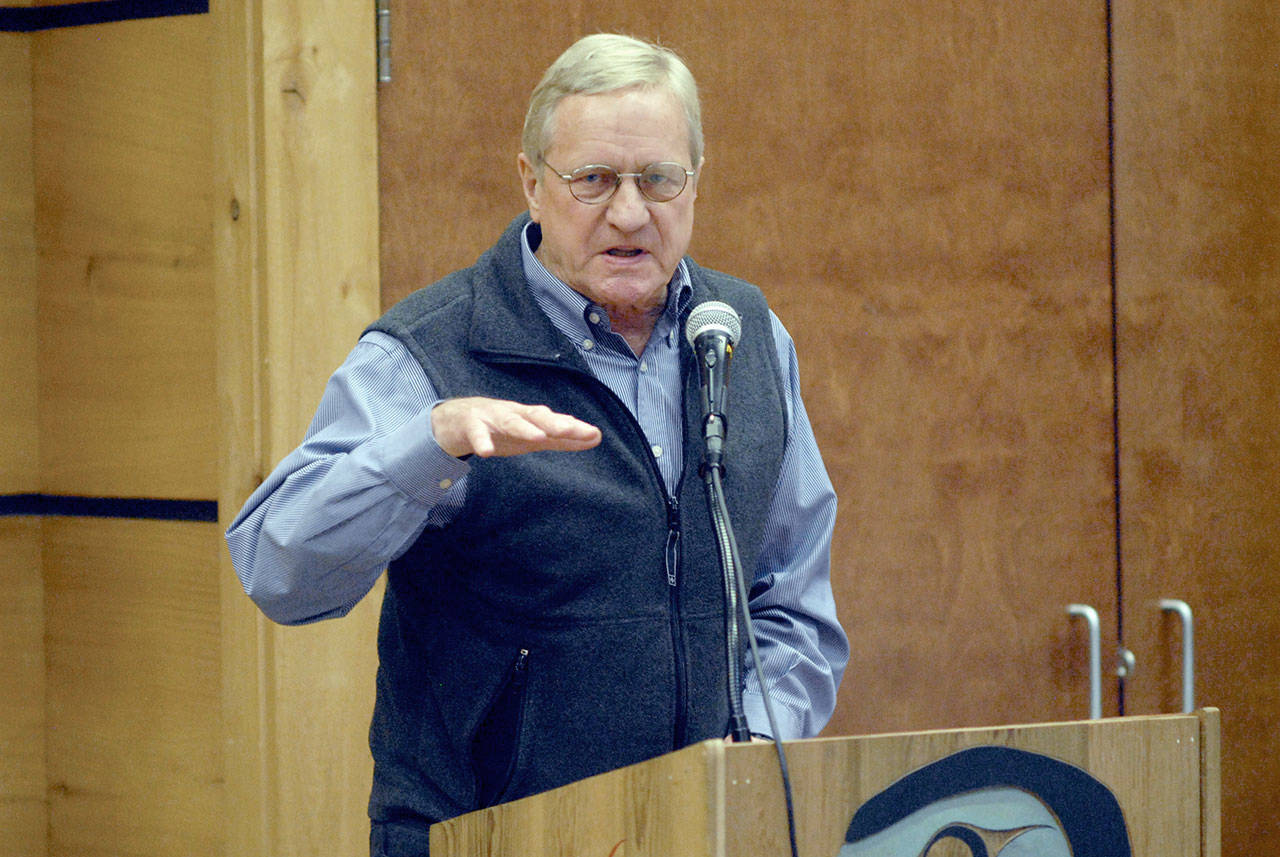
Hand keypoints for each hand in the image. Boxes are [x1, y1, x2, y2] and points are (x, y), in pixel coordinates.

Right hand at [430, 396, 601, 458]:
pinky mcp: (471, 425)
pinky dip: (481, 441)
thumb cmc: (502, 428)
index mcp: (531, 418)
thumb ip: (563, 440)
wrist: (458, 420)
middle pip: (536, 416)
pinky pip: (476, 433)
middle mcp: (515, 414)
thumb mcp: (534, 436)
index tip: (593, 434)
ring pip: (509, 421)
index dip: (573, 428)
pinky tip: (485, 452)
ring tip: (538, 437)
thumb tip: (596, 438)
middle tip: (571, 428)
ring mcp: (492, 418)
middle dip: (554, 422)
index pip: (555, 421)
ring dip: (523, 427)